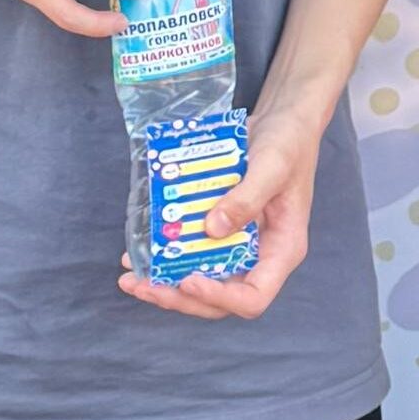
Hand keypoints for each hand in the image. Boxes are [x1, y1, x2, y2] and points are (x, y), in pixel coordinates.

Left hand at [117, 103, 318, 319]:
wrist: (283, 121)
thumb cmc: (288, 143)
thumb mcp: (272, 166)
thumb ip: (246, 199)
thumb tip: (211, 229)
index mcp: (282, 250)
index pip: (254, 297)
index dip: (220, 298)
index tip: (188, 281)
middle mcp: (260, 256)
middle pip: (221, 298)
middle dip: (180, 297)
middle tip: (143, 285)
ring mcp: (238, 245)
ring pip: (202, 279)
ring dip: (165, 284)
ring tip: (130, 278)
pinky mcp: (219, 229)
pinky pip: (192, 253)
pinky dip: (165, 257)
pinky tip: (137, 252)